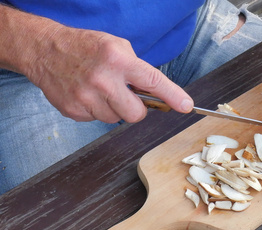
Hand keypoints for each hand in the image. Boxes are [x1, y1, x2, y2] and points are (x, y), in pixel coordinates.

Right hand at [24, 23, 192, 122]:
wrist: (45, 50)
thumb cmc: (85, 47)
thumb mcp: (117, 47)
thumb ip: (137, 69)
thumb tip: (157, 93)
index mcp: (118, 60)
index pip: (153, 82)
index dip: (172, 96)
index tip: (186, 106)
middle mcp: (103, 80)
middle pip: (136, 114)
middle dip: (136, 109)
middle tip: (127, 96)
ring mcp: (86, 97)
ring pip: (116, 119)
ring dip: (114, 108)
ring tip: (101, 90)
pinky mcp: (73, 110)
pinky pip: (96, 120)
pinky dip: (96, 110)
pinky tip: (87, 94)